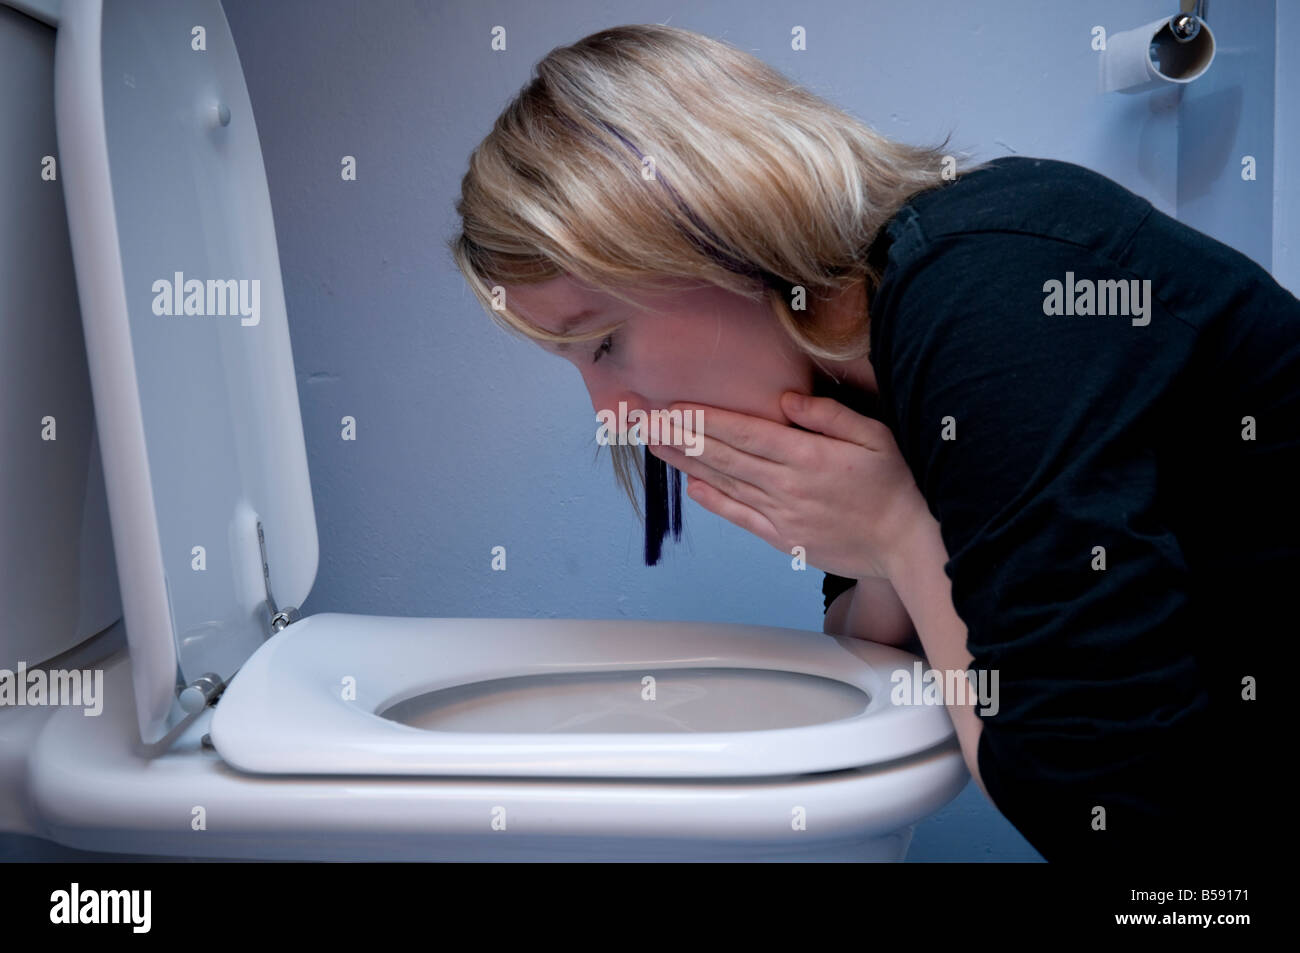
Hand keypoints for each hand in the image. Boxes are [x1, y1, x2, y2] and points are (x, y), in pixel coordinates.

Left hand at [646, 392, 932, 580]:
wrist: (909, 544)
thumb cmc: (897, 485)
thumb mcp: (875, 437)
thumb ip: (829, 415)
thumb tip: (786, 400)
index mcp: (807, 456)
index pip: (744, 432)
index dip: (704, 419)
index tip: (671, 407)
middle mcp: (788, 485)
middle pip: (724, 456)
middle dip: (680, 436)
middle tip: (643, 422)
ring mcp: (784, 514)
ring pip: (726, 483)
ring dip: (687, 463)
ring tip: (656, 445)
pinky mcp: (785, 539)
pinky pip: (742, 517)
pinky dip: (715, 501)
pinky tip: (692, 486)